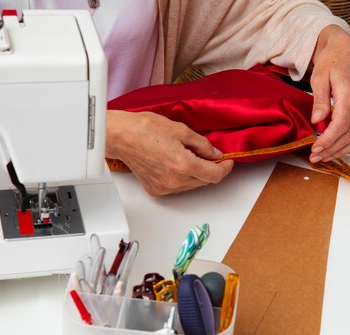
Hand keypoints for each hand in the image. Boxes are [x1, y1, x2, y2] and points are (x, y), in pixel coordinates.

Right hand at [106, 110, 233, 195]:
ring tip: (189, 156)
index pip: (215, 175)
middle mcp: (175, 180)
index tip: (228, 162)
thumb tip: (215, 154)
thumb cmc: (145, 129)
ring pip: (192, 185)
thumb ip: (202, 145)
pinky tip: (176, 164)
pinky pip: (178, 187)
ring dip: (197, 174)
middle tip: (209, 155)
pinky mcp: (156, 190)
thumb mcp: (181, 130)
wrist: (121, 137)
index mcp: (183, 165)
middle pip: (204, 181)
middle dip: (211, 169)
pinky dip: (183, 178)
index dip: (225, 168)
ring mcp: (165, 187)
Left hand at [308, 25, 349, 162]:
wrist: (346, 51)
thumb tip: (317, 121)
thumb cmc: (332, 62)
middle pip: (348, 134)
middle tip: (314, 157)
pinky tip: (337, 150)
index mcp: (349, 92)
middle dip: (331, 149)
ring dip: (340, 150)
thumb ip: (319, 100)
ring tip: (324, 157)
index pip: (341, 124)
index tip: (315, 148)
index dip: (328, 140)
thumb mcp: (319, 78)